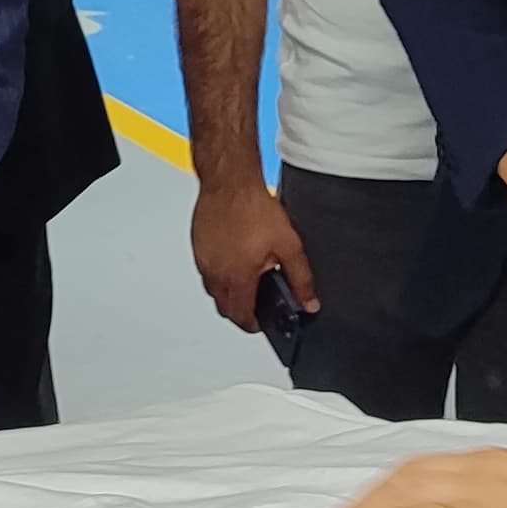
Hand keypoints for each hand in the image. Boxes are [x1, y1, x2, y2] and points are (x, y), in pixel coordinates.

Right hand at [191, 176, 315, 333]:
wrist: (229, 183)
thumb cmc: (253, 208)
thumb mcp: (289, 246)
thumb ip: (301, 279)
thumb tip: (309, 302)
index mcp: (237, 278)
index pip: (242, 317)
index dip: (254, 324)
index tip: (261, 322)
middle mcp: (215, 273)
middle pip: (224, 308)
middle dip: (240, 311)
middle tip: (255, 304)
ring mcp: (203, 260)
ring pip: (213, 289)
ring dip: (228, 292)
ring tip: (246, 280)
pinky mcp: (197, 246)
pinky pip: (206, 270)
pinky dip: (218, 273)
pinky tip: (232, 257)